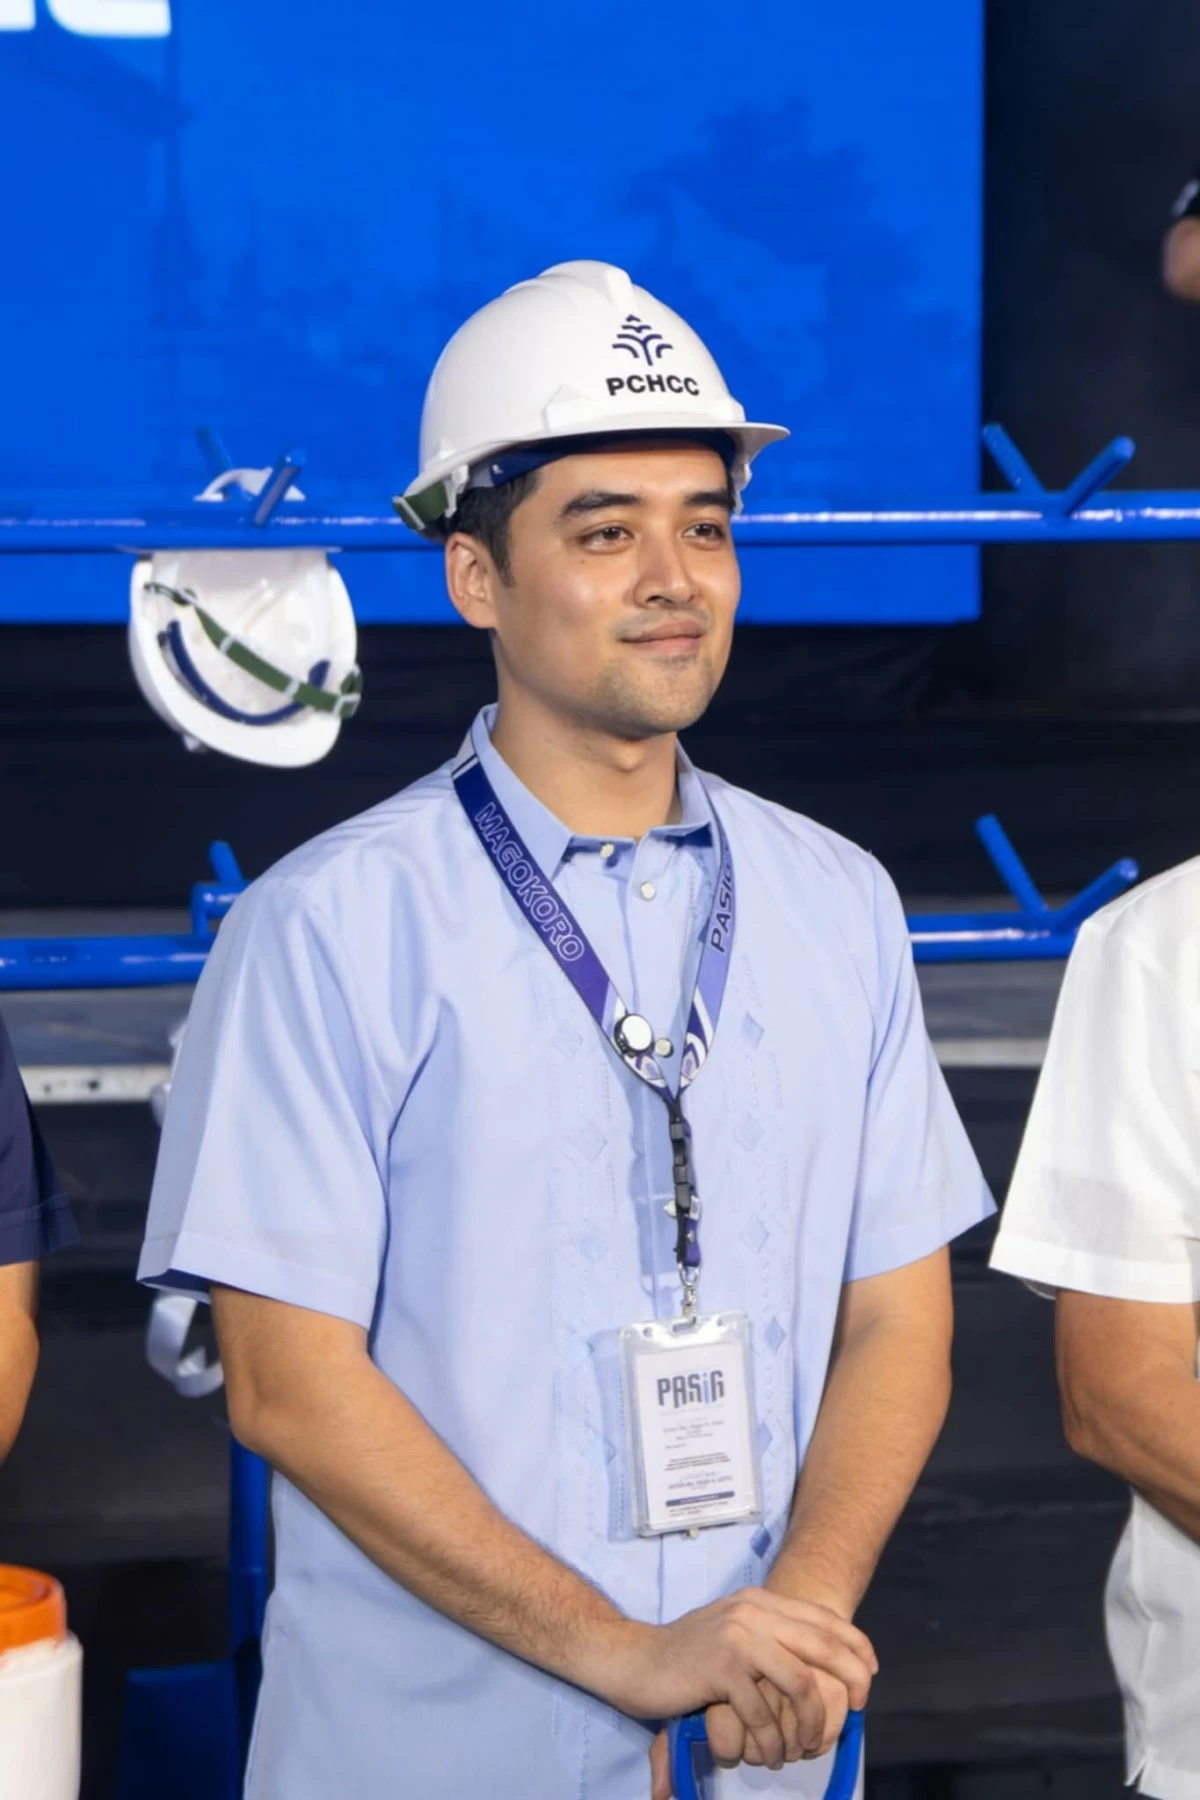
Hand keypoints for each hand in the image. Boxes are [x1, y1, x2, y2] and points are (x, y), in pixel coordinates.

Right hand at [590, 1587, 873, 1777]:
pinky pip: (764, 1713)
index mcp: (760, 1601)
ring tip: (799, 1748)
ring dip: (808, 1726)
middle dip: (850, 1682)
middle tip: (853, 1714)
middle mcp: (753, 1611)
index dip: (856, 1646)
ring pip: (800, 1685)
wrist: (633, 1660)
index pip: (824, 1619)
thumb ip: (771, 1639)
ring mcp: (738, 1637)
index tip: (870, 1675)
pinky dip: (769, 1742)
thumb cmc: (686, 1657)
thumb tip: (818, 1666)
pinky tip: (762, 1755)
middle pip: (823, 1646)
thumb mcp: (734, 1635)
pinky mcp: (721, 1667)